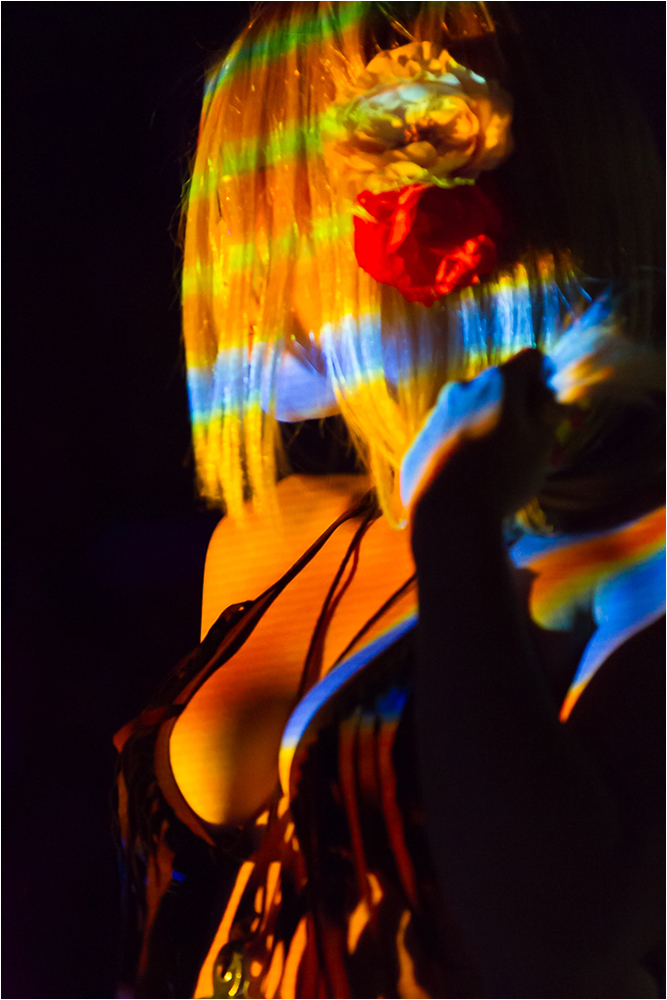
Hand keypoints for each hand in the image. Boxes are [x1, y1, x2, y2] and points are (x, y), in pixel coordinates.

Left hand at [413, 349, 562, 526]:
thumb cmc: (504, 477)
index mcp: (497, 381)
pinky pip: (446, 438)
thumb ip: (549, 412)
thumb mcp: (541, 444)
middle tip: (529, 446)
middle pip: (498, 387)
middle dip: (515, 409)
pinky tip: (469, 480)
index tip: (549, 410)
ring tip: (497, 468)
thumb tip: (546, 399)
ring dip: (487, 429)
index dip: (545, 381)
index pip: (531, 359)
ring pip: (470, 412)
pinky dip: (461, 450)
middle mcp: (461, 388)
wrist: (448, 516)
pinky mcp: (418, 443)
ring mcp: (435, 415)